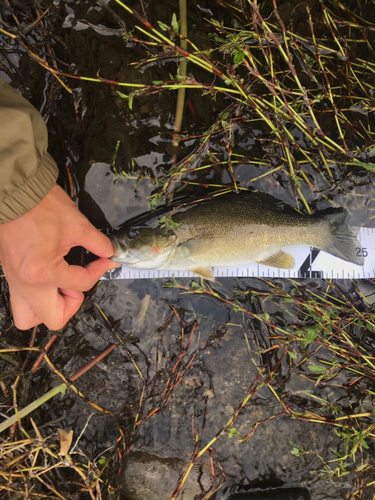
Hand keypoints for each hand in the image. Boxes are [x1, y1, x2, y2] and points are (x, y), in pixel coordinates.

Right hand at [0, 184, 119, 329]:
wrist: (13, 193)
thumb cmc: (42, 206)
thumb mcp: (77, 225)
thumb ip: (98, 243)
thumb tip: (110, 253)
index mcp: (44, 273)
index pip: (81, 285)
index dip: (99, 271)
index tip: (105, 260)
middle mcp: (27, 285)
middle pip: (54, 318)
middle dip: (72, 304)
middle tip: (77, 282)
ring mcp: (15, 283)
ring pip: (29, 317)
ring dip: (49, 307)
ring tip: (60, 286)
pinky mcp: (10, 277)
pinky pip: (22, 301)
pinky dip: (37, 297)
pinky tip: (49, 278)